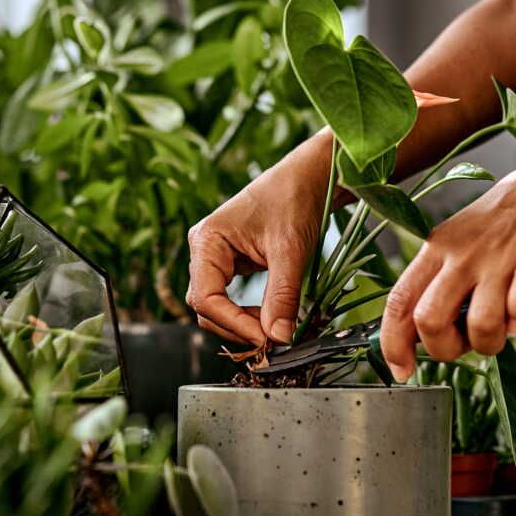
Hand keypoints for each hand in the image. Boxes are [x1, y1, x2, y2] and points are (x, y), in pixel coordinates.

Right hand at [186, 138, 329, 344]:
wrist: (311, 175)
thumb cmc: (296, 198)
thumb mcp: (291, 250)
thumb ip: (282, 297)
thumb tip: (279, 338)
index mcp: (207, 241)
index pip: (206, 299)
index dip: (234, 324)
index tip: (266, 339)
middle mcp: (204, 250)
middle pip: (206, 307)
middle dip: (237, 327)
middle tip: (274, 339)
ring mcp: (217, 258)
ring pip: (217, 307)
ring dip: (243, 323)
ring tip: (276, 328)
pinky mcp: (233, 263)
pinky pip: (231, 298)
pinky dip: (249, 314)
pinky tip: (271, 317)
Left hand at [380, 154, 515, 380]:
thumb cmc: (510, 223)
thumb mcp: (460, 244)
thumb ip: (440, 284)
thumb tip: (420, 334)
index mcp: (436, 251)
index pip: (398, 302)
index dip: (393, 343)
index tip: (401, 369)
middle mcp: (461, 254)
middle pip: (429, 320)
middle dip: (444, 349)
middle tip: (464, 344)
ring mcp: (499, 256)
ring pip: (479, 324)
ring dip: (489, 343)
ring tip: (500, 330)